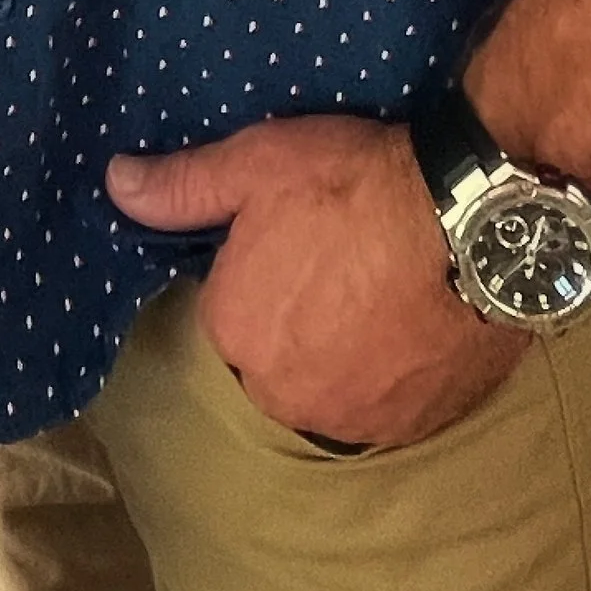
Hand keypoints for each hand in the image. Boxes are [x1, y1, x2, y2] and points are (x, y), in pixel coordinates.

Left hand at [106, 115, 524, 448]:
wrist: (474, 220)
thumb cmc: (354, 185)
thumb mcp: (255, 165)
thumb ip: (181, 186)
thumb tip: (116, 186)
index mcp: (236, 334)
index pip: (229, 319)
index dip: (257, 281)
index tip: (290, 247)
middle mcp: (285, 393)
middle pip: (279, 363)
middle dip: (300, 326)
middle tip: (339, 267)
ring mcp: (356, 417)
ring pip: (335, 390)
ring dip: (348, 358)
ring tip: (381, 296)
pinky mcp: (418, 426)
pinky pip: (391, 406)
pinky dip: (398, 377)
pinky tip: (415, 327)